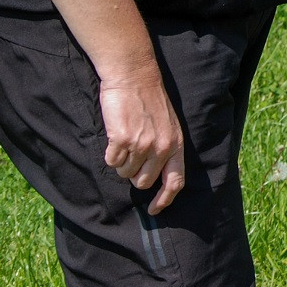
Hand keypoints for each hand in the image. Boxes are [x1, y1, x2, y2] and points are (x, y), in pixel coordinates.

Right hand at [98, 76, 185, 214]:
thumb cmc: (150, 100)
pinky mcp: (122, 140)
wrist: (134, 77)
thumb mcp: (168, 125)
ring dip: (122, 161)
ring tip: (126, 138)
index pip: (175, 181)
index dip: (164, 199)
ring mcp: (141, 144)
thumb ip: (165, 148)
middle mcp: (160, 147)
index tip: (154, 209)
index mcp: (175, 144)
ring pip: (125, 173)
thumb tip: (154, 176)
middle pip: (142, 182)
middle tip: (132, 153)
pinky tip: (116, 135)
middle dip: (134, 173)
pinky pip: (111, 161)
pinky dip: (111, 153)